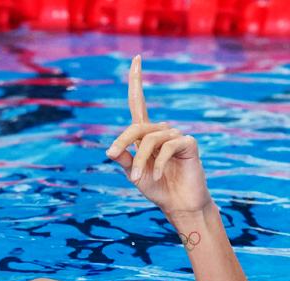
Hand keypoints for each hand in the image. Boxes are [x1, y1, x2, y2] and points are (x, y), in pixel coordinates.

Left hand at [106, 55, 211, 213]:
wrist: (178, 204)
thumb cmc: (156, 188)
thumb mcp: (133, 173)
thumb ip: (124, 159)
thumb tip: (109, 150)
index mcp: (145, 134)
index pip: (138, 103)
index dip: (137, 81)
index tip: (136, 58)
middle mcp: (160, 131)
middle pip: (136, 126)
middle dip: (123, 142)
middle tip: (113, 157)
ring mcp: (175, 136)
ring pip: (149, 139)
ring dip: (141, 160)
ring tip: (139, 179)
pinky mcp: (189, 144)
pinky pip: (167, 146)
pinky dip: (157, 162)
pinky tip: (155, 176)